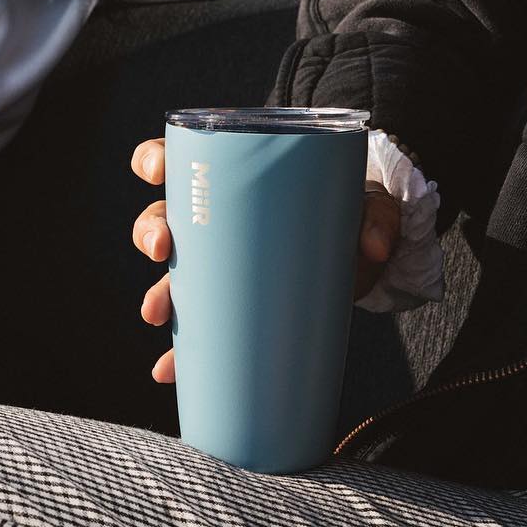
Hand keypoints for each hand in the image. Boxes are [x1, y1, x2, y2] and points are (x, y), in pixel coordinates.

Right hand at [130, 136, 400, 383]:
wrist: (367, 255)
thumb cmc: (354, 212)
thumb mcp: (369, 204)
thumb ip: (376, 216)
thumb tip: (373, 246)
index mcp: (237, 177)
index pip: (181, 158)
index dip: (155, 160)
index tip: (155, 172)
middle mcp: (219, 219)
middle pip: (164, 217)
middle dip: (150, 231)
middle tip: (161, 249)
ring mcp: (222, 265)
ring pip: (172, 273)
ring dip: (159, 294)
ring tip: (159, 313)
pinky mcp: (236, 305)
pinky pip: (198, 326)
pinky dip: (180, 351)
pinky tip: (169, 368)